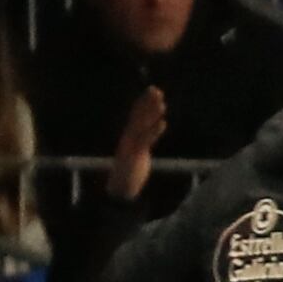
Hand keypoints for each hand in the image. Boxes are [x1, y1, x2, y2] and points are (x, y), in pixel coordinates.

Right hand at [111, 86, 166, 202]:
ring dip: (151, 113)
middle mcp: (128, 139)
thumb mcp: (137, 156)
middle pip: (138, 117)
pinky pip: (145, 141)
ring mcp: (131, 146)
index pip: (136, 117)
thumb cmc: (129, 174)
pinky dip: (153, 131)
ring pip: (142, 126)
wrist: (119, 192)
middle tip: (156, 89)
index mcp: (129, 138)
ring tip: (162, 102)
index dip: (143, 103)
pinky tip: (162, 123)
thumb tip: (149, 135)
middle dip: (147, 103)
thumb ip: (142, 144)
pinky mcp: (135, 156)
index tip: (152, 91)